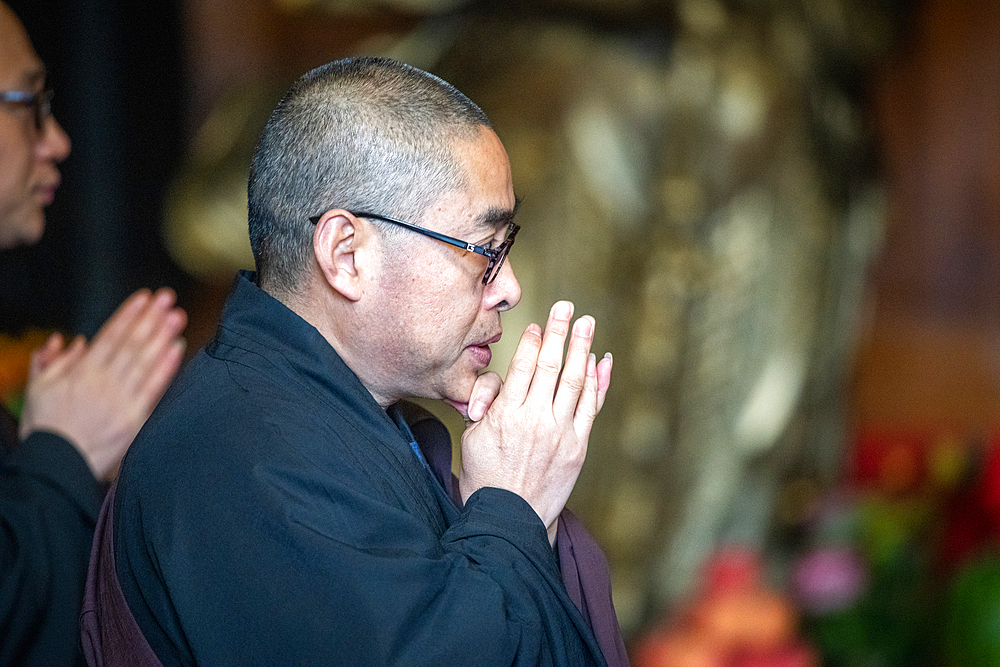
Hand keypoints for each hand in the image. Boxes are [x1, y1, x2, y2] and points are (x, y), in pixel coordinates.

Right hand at [19, 287, 186, 479]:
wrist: (55, 465)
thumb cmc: (46, 428)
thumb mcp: (37, 389)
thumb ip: (52, 361)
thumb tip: (69, 340)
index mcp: (81, 372)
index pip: (110, 335)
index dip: (128, 314)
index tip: (144, 297)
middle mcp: (103, 381)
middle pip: (131, 343)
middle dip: (150, 318)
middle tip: (167, 297)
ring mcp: (121, 399)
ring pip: (145, 361)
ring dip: (162, 335)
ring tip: (177, 316)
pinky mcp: (134, 418)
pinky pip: (153, 388)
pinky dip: (166, 367)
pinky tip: (177, 348)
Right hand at [458, 301, 611, 543]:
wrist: (510, 519)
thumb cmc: (485, 475)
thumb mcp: (472, 436)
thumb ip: (487, 402)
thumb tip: (503, 378)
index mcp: (506, 416)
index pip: (524, 367)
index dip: (533, 342)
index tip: (538, 324)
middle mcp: (536, 420)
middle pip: (552, 366)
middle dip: (560, 333)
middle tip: (567, 306)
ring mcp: (561, 433)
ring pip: (575, 382)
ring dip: (582, 349)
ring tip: (587, 323)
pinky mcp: (578, 447)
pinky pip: (591, 407)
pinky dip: (598, 383)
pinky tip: (601, 362)